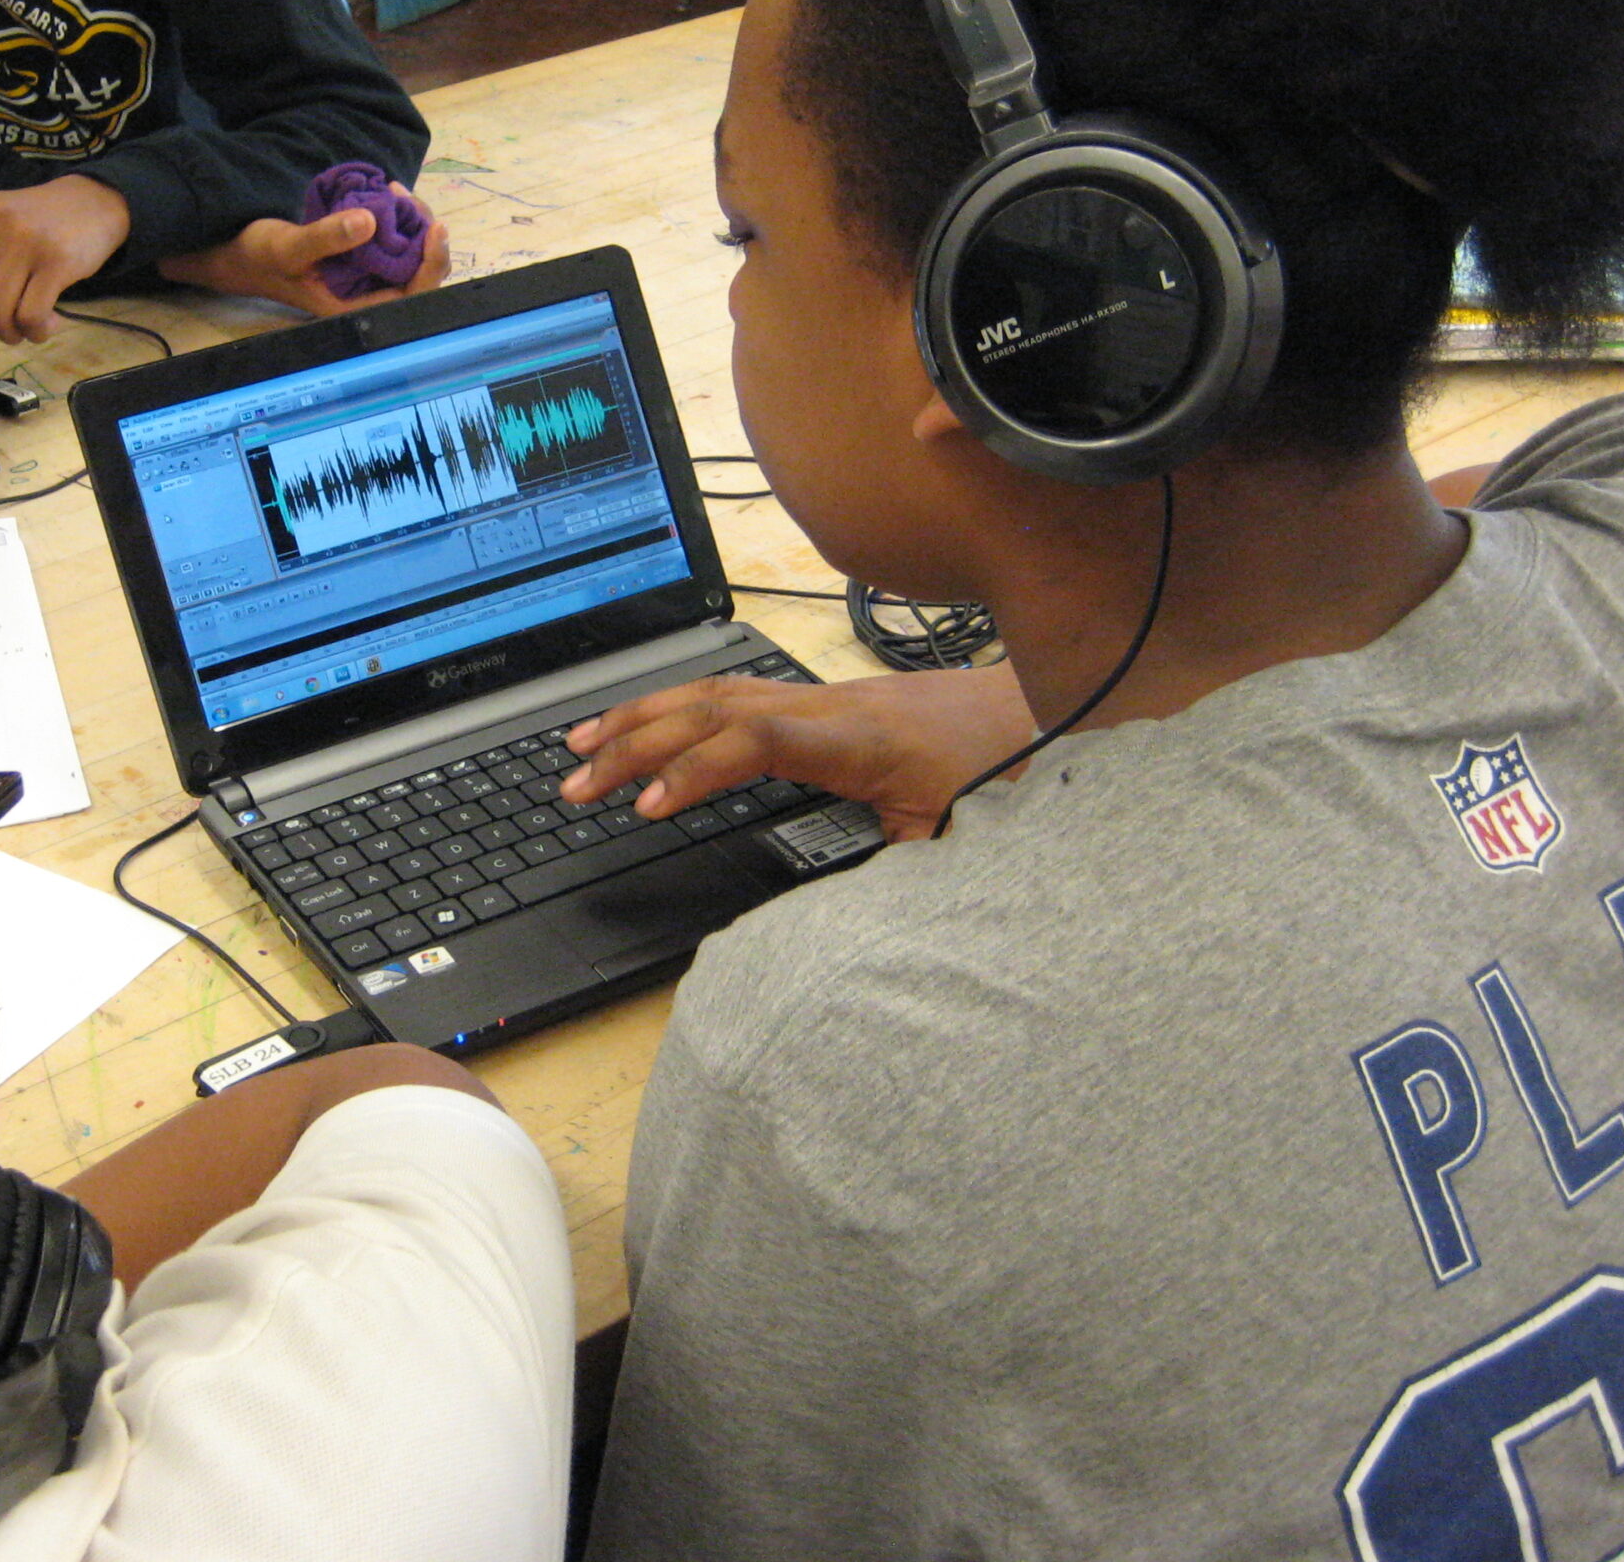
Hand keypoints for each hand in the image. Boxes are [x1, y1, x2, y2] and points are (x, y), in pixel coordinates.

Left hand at [0, 176, 132, 344]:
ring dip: (14, 333)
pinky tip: (47, 325)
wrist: (95, 201)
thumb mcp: (3, 221)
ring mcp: (25, 243)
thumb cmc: (44, 222)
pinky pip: (32, 315)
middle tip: (7, 331)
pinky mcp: (56, 262)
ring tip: (29, 329)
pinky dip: (37, 331)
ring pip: (0, 313)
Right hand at [157, 184, 450, 316]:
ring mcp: (364, 278)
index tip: (434, 228)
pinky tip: (388, 194)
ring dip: (413, 225)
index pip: (411, 297)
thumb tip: (371, 222)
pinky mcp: (359, 259)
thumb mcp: (288, 246)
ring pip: (410, 257)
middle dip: (426, 239)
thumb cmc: (259, 256)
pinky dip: (397, 220)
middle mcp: (365, 297)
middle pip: (419, 277)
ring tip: (396, 190)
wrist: (235, 253)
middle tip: (411, 199)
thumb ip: (327, 237)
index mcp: (354, 308)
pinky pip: (393, 243)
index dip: (430, 265)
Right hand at [560, 663, 1037, 843]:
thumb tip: (844, 930)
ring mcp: (819, 695)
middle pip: (711, 708)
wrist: (1047, 706)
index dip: (695, 770)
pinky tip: (646, 723)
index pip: (755, 741)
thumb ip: (898, 879)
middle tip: (575, 784)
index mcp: (857, 741)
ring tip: (581, 747)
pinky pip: (731, 693)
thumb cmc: (1004, 774)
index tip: (647, 808)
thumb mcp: (958, 843)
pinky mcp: (818, 698)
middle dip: (635, 744)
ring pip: (712, 692)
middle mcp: (827, 706)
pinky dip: (677, 707)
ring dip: (641, 717)